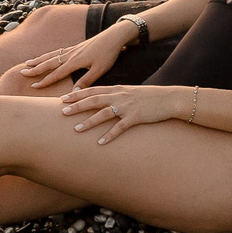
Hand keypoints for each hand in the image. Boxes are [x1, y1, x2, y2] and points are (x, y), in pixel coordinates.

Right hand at [15, 33, 121, 91]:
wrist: (114, 36)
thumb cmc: (108, 53)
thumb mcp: (100, 69)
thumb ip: (86, 81)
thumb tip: (73, 92)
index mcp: (75, 61)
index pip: (56, 73)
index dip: (44, 81)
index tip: (34, 86)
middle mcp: (70, 54)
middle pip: (49, 62)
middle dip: (35, 68)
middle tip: (22, 73)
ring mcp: (72, 49)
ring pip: (51, 55)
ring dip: (39, 60)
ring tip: (27, 63)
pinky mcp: (76, 46)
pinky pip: (57, 51)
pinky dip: (49, 55)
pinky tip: (46, 56)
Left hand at [62, 83, 192, 143]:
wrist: (169, 98)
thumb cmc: (148, 97)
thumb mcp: (129, 92)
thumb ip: (115, 95)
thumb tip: (102, 100)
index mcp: (116, 89)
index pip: (92, 90)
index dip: (77, 94)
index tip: (63, 98)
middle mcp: (119, 96)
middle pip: (94, 100)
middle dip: (77, 106)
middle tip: (62, 111)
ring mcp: (127, 106)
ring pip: (104, 114)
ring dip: (89, 121)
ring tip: (76, 129)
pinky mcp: (136, 117)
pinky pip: (120, 127)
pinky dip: (109, 135)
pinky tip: (100, 143)